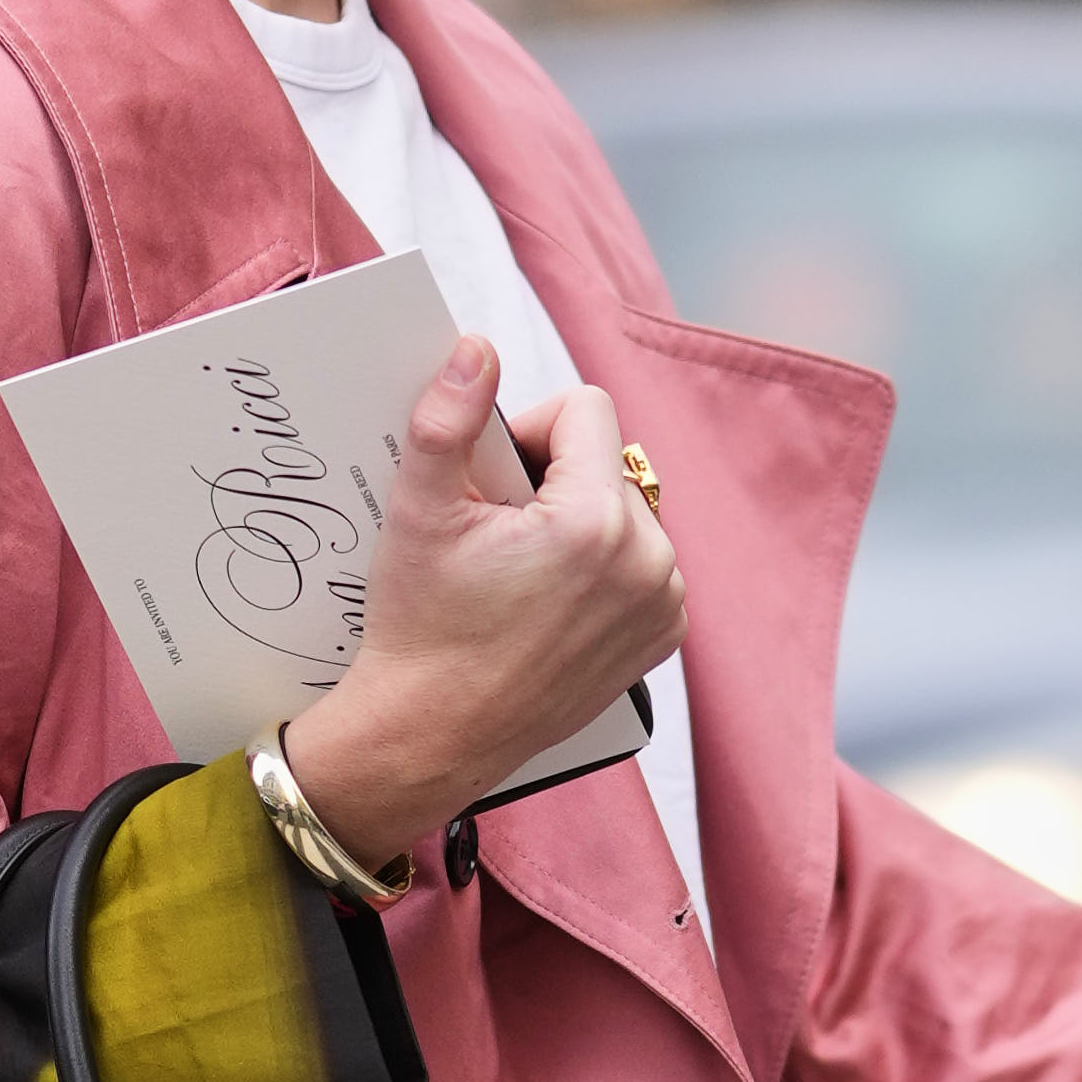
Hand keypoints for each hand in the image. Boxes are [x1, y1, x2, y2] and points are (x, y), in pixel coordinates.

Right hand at [281, 335, 686, 872]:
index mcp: (596, 521)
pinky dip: (602, 569)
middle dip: (553, 480)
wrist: (432, 734)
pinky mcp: (662, 637)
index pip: (586, 410)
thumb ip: (450, 418)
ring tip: (523, 571)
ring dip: (580, 522)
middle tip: (498, 534)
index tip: (491, 480)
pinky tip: (551, 602)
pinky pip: (642, 564)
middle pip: (607, 462)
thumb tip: (476, 347)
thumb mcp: (419, 513)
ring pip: (626, 511)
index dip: (530, 428)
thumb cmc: (421, 627)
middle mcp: (648, 561)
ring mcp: (662, 604)